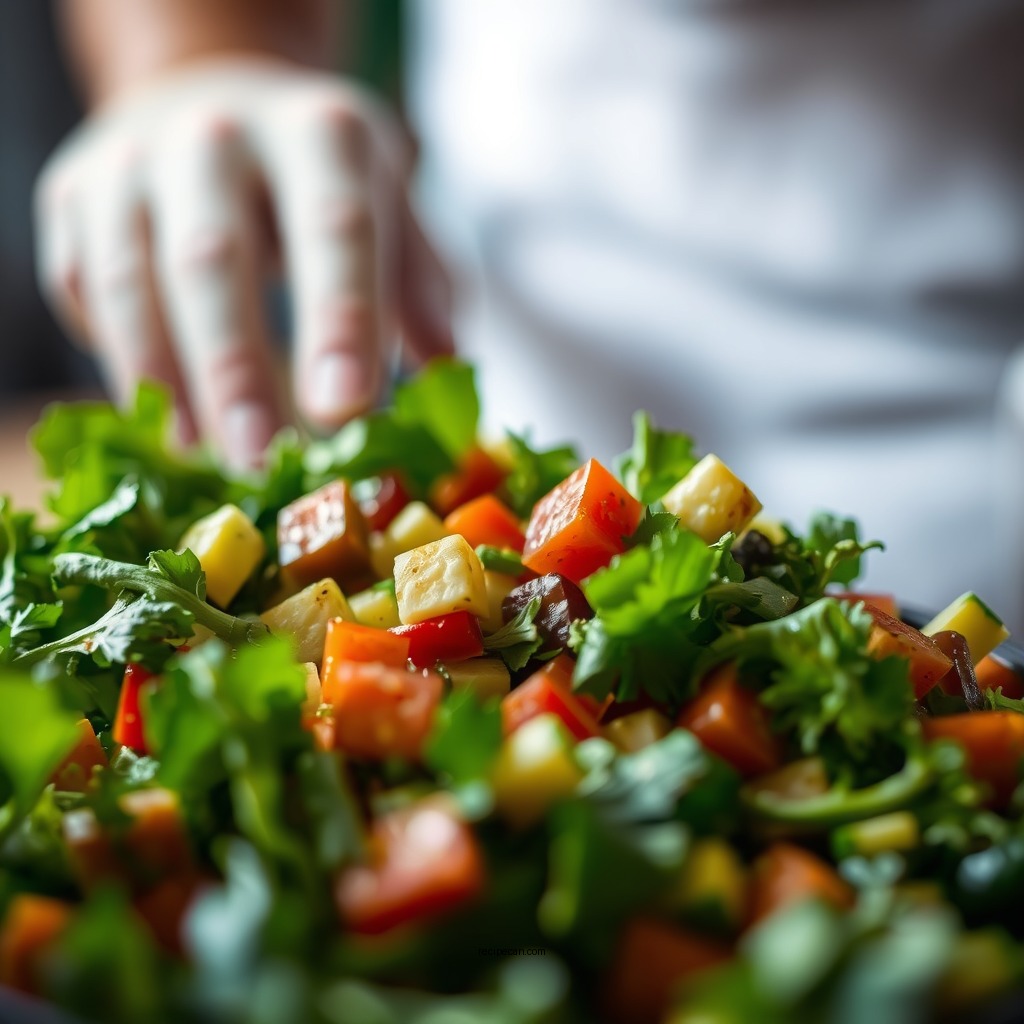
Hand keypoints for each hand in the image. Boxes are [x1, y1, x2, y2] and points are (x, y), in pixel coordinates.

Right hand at [35, 58, 453, 467]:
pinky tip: (169, 422)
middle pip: (214, 258)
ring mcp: (132, 161)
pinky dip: (124, 362)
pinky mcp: (75, 198)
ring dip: (169, 381)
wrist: (218, 105)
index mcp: (319, 133)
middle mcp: (218, 135)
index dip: (340, 319)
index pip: (334, 227)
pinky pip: (88, 289)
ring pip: (134, 281)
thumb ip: (421, 286)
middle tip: (262, 460)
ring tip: (207, 459)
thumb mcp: (391, 208)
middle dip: (236, 369)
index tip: (347, 409)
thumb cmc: (324, 182)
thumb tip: (446, 371)